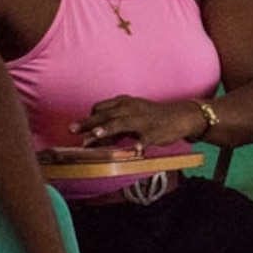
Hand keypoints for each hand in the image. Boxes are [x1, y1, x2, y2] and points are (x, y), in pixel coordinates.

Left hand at [76, 96, 195, 149]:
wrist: (179, 116)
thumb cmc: (150, 118)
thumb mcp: (130, 119)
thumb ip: (111, 129)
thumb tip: (92, 139)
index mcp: (123, 103)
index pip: (99, 108)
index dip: (88, 119)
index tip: (78, 130)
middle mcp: (130, 108)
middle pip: (105, 115)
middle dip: (88, 123)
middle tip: (72, 129)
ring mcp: (142, 119)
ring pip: (121, 123)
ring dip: (108, 129)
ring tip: (96, 135)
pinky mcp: (154, 131)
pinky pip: (145, 137)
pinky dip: (140, 142)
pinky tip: (135, 149)